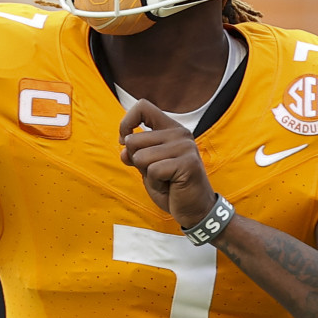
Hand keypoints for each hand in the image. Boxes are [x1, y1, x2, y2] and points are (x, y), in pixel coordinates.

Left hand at [119, 99, 215, 227]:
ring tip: (165, 180)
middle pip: (134, 139)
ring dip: (147, 175)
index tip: (124, 141)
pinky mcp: (188, 163)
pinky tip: (170, 186)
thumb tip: (123, 148)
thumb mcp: (147, 167)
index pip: (143, 107)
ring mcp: (185, 147)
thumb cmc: (171, 187)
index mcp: (170, 128)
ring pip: (140, 157)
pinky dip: (156, 184)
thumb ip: (136, 154)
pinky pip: (153, 171)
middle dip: (136, 161)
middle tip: (156, 173)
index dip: (126, 123)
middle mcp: (179, 133)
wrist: (195, 210)